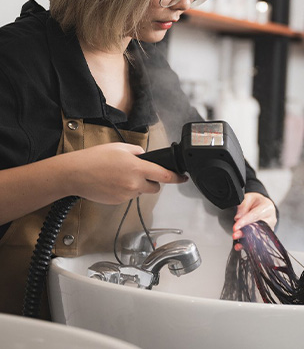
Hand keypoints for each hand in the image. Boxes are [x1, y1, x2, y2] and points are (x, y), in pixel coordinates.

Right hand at [65, 143, 187, 203]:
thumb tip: (144, 157)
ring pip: (140, 192)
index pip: (165, 175)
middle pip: (155, 187)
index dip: (177, 178)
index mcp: (138, 168)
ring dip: (136, 185)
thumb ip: (137, 152)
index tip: (183, 178)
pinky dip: (125, 190)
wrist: (75, 174)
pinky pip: (128, 196)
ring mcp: (126, 194)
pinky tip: (112, 183)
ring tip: (119, 176)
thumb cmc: (94, 158)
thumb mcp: (119, 147)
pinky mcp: (118, 201)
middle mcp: (134, 183)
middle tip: (139, 173)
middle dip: (152, 182)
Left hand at [231, 192, 276, 250]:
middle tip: (235, 235)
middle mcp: (271, 218)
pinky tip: (240, 246)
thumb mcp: (248, 198)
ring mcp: (269, 228)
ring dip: (246, 241)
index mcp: (267, 207)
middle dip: (245, 232)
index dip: (244, 222)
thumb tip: (238, 218)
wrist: (262, 205)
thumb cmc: (256, 202)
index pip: (255, 215)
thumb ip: (243, 206)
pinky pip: (257, 241)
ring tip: (237, 243)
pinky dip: (248, 245)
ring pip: (258, 236)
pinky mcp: (265, 235)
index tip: (235, 227)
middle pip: (257, 228)